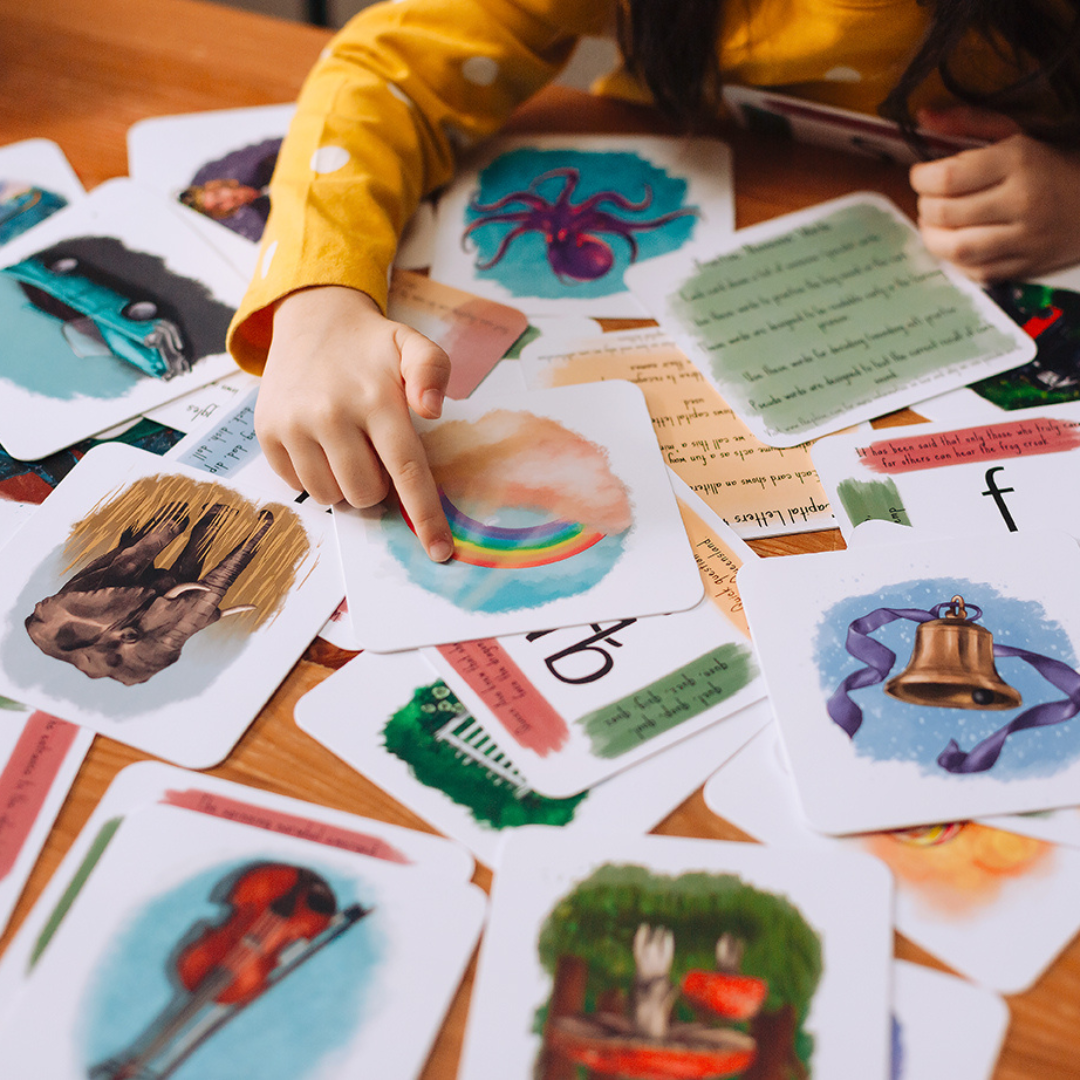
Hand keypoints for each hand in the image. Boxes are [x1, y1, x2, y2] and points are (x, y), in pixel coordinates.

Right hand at [256, 286, 453, 561]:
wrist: (312, 318)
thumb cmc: (372, 345)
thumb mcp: (412, 345)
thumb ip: (433, 372)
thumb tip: (432, 410)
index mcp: (376, 399)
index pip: (406, 470)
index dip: (425, 516)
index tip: (439, 551)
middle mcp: (331, 414)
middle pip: (366, 493)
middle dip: (379, 485)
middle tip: (375, 450)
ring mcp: (294, 425)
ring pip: (331, 496)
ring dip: (346, 483)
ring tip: (348, 445)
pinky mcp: (267, 433)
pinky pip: (298, 486)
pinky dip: (316, 476)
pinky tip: (321, 443)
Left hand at [910, 105, 1079, 281]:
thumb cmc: (1052, 160)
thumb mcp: (1017, 132)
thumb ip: (969, 122)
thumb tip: (923, 116)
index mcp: (1018, 161)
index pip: (948, 178)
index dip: (921, 178)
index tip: (921, 174)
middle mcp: (1021, 201)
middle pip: (946, 214)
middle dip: (924, 206)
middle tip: (928, 198)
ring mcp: (1025, 238)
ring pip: (956, 249)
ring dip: (932, 237)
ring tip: (934, 223)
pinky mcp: (1027, 266)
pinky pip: (976, 272)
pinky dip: (956, 260)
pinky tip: (956, 242)